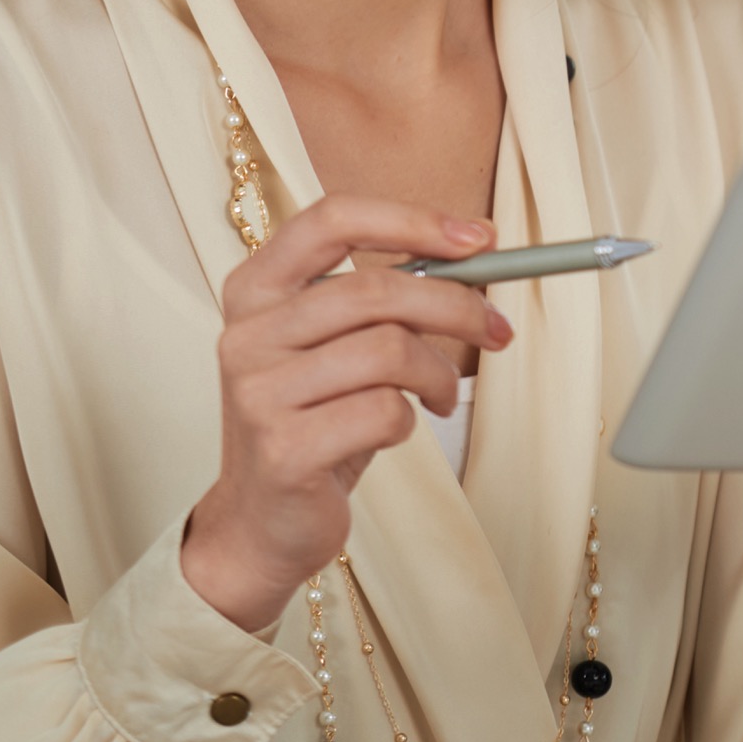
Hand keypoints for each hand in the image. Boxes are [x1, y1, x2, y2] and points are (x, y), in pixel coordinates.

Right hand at [180, 196, 508, 634]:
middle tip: (496, 329)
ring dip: (439, 373)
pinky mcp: (283, 450)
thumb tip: (478, 247)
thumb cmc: (313, 420)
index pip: (332, 220)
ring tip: (440, 394)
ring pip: (389, 351)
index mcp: (255, 289)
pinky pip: (384, 411)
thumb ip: (383, 297)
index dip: (412, 220)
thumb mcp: (337, 345)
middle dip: (456, 307)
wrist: (261, 521)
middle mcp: (246, 334)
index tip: (480, 238)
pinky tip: (395, 430)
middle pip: (376, 290)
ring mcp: (258, 393)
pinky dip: (410, 419)